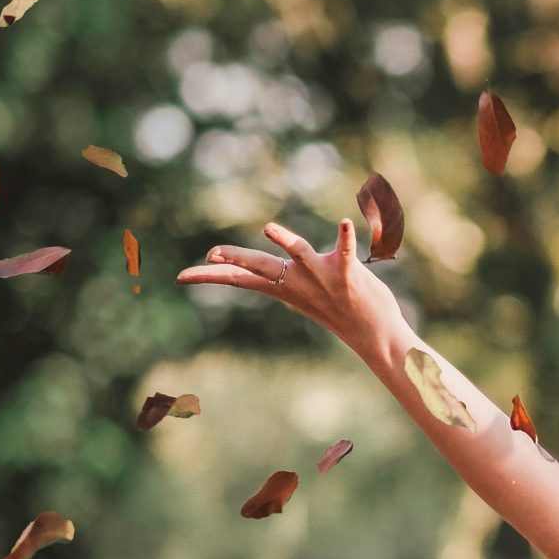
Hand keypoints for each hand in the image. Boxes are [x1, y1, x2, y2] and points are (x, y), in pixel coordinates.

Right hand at [176, 217, 405, 357]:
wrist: (375, 335)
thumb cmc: (341, 311)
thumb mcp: (304, 294)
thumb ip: (284, 278)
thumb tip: (265, 266)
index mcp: (284, 287)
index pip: (240, 280)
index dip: (211, 277)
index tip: (182, 276)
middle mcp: (298, 283)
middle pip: (261, 267)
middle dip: (236, 258)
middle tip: (212, 255)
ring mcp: (321, 279)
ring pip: (299, 255)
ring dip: (286, 242)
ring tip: (269, 228)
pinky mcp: (347, 275)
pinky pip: (344, 252)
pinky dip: (345, 238)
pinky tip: (344, 222)